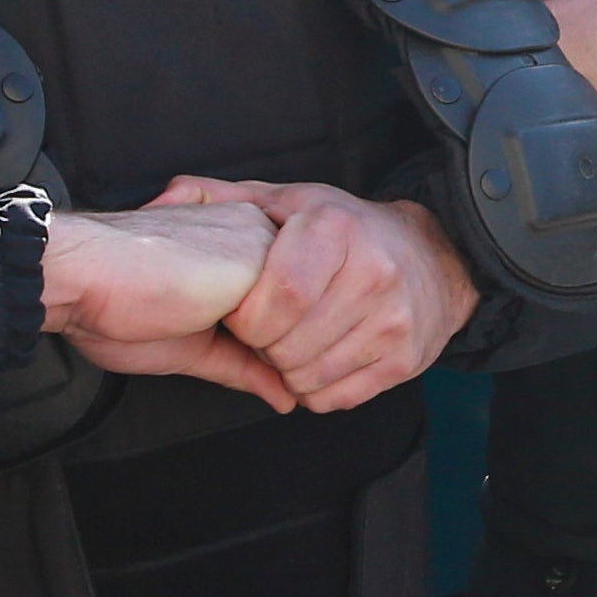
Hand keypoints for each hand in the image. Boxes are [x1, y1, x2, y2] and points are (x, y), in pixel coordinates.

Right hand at [41, 202, 295, 406]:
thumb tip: (285, 398)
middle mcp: (257, 235)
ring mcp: (263, 243)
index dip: (262, 349)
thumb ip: (244, 368)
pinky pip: (296, 326)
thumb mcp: (192, 349)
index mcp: (239, 247)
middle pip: (305, 320)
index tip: (204, 333)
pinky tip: (208, 313)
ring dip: (266, 347)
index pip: (287, 313)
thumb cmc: (116, 307)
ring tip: (196, 314)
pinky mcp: (261, 257)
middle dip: (270, 350)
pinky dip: (264, 345)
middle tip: (197, 324)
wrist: (83, 278)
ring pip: (307, 325)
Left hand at [158, 176, 483, 412]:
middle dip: (262, 345)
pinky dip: (313, 388)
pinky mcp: (405, 361)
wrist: (433, 258)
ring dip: (285, 369)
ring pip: (308, 376)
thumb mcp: (288, 200)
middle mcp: (374, 274)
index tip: (242, 312)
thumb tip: (163, 198)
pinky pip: (335, 399)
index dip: (248, 318)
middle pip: (288, 345)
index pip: (279, 299)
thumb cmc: (345, 229)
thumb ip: (224, 199)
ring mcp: (394, 322)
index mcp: (336, 230)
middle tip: (264, 329)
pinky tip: (316, 357)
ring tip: (289, 340)